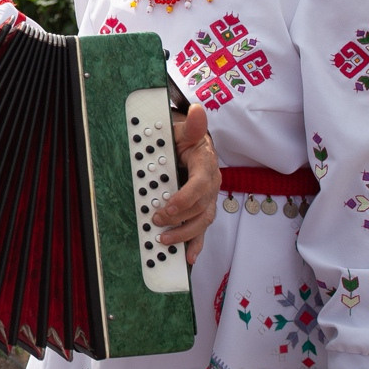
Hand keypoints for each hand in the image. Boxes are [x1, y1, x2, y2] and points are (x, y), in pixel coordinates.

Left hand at [152, 102, 219, 262]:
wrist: (195, 144)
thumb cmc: (187, 138)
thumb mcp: (186, 130)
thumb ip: (192, 125)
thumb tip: (197, 111)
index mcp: (206, 166)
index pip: (200, 186)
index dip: (185, 198)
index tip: (167, 206)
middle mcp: (211, 186)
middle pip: (200, 208)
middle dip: (178, 218)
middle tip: (156, 221)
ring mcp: (208, 199)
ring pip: (201, 222)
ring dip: (184, 235)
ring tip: (165, 241)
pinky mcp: (202, 209)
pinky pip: (202, 230)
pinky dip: (196, 245)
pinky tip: (188, 258)